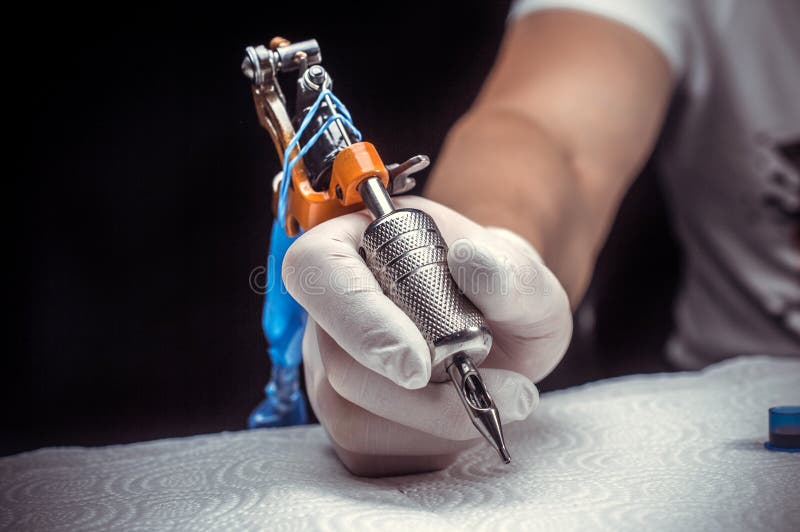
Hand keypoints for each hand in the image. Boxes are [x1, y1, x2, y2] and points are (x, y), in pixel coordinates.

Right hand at [283, 196, 571, 475]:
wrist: (502, 335)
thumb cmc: (501, 291)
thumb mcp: (524, 275)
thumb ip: (509, 271)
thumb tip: (472, 261)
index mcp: (358, 241)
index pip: (317, 269)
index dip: (358, 319)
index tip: (418, 364)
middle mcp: (331, 305)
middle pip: (340, 362)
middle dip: (416, 395)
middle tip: (483, 389)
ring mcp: (330, 365)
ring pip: (354, 412)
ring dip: (434, 418)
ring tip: (489, 392)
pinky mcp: (345, 417)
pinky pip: (370, 450)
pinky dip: (429, 443)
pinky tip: (460, 413)